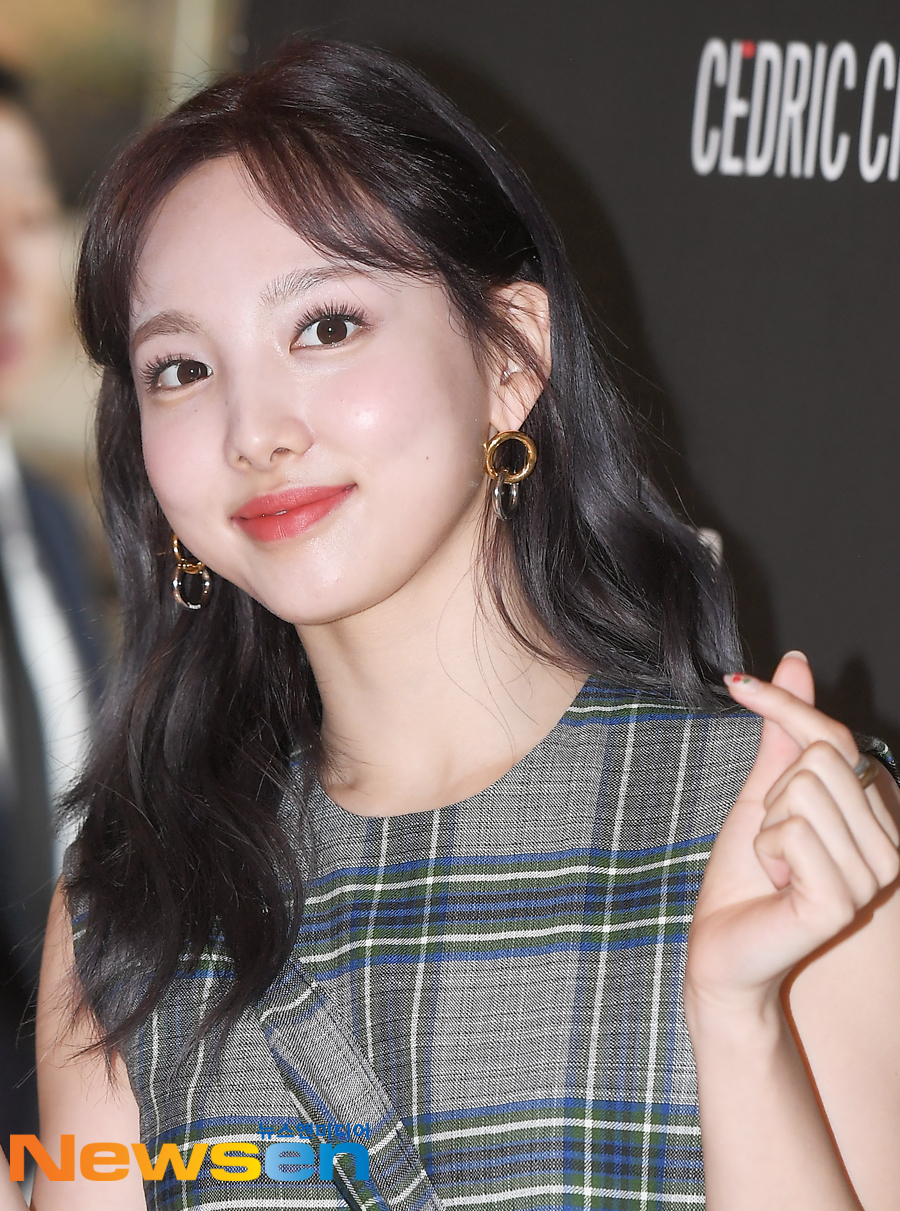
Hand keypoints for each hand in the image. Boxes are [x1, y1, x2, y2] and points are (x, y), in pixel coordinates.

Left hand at [685, 652, 899, 1014]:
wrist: (723, 943)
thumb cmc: (746, 874)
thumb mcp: (764, 791)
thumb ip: (785, 732)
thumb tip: (795, 662)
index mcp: (876, 818)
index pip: (837, 736)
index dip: (785, 704)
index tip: (739, 684)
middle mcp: (888, 845)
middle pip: (818, 758)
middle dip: (773, 794)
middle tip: (772, 843)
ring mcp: (871, 875)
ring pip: (803, 789)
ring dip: (768, 827)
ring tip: (775, 866)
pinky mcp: (842, 900)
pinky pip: (790, 831)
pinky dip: (765, 852)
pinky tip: (775, 885)